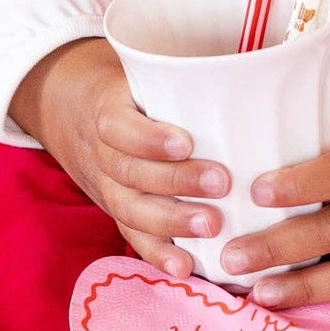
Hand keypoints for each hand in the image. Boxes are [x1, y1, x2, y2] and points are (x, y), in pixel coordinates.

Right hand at [8, 38, 229, 279]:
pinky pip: (133, 237)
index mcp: (108, 112)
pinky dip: (158, 255)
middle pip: (132, 173)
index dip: (150, 138)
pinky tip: (185, 268)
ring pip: (132, 210)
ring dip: (172, 222)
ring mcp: (108, 189)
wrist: (77, 114)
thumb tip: (253, 62)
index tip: (187, 142)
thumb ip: (181, 73)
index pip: (119, 127)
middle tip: (222, 182)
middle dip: (177, 181)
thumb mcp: (140, 72)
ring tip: (213, 227)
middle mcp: (103, 155)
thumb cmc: (131, 91)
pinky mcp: (118, 213)